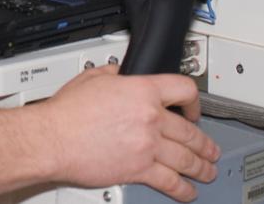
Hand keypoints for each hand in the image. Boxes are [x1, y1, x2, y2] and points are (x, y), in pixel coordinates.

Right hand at [37, 66, 218, 200]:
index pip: (184, 89)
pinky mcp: (138, 170)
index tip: (195, 110)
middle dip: (204, 143)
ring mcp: (146, 145)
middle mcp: (150, 117)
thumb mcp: (92, 77)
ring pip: (186, 158)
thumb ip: (114, 73)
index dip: (195, 101)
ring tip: (208, 171)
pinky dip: (182, 189)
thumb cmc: (67, 112)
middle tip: (210, 149)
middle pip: (190, 131)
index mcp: (142, 91)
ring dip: (201, 166)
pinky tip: (188, 191)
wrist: (53, 139)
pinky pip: (169, 181)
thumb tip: (120, 73)